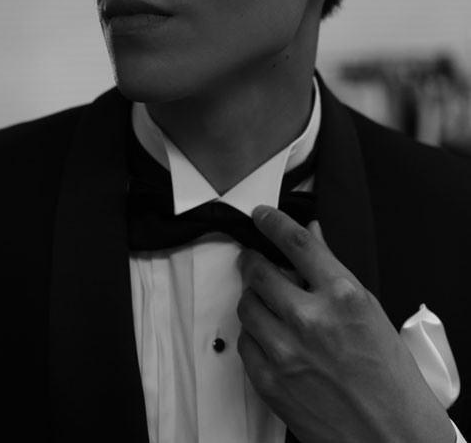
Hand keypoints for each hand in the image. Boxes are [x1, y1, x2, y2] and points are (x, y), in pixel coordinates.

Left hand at [237, 206, 454, 442]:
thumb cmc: (388, 375)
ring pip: (246, 304)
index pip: (296, 242)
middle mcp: (310, 319)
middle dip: (253, 260)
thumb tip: (312, 236)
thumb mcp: (370, 310)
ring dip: (254, 298)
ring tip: (269, 304)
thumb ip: (334, 270)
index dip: (273, 222)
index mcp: (343, 296)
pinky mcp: (269, 380)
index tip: (261, 215)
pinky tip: (270, 336)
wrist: (390, 436)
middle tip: (254, 260)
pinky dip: (253, 334)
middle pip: (259, 270)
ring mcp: (286, 351)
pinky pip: (244, 341)